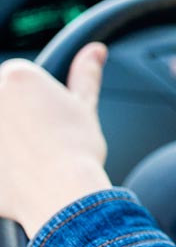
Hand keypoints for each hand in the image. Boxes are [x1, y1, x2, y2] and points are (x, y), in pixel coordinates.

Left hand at [0, 43, 111, 237]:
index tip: (46, 118)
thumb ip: (85, 74)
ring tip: (24, 160)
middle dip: (14, 118)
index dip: (35, 97)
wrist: (62, 196)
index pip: (18, 77)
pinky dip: (1, 164)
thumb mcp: (85, 106)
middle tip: (36, 140)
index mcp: (17, 77)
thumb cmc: (75, 150)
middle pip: (2, 102)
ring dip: (7, 140)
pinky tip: (12, 174)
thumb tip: (95, 50)